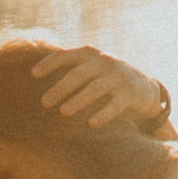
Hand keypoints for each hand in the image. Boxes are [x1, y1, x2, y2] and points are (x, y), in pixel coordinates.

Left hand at [33, 42, 173, 135]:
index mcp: (91, 54)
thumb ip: (71, 67)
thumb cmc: (108, 78)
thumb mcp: (91, 68)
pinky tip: (91, 124)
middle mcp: (105, 62)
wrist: (144, 87)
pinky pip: (115, 104)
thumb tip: (34, 73)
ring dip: (78, 100)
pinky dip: (103, 113)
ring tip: (63, 113)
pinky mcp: (130, 93)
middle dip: (60, 88)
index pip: (66, 56)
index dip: (50, 63)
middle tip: (44, 102)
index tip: (33, 74)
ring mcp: (118, 77)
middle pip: (79, 74)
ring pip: (95, 88)